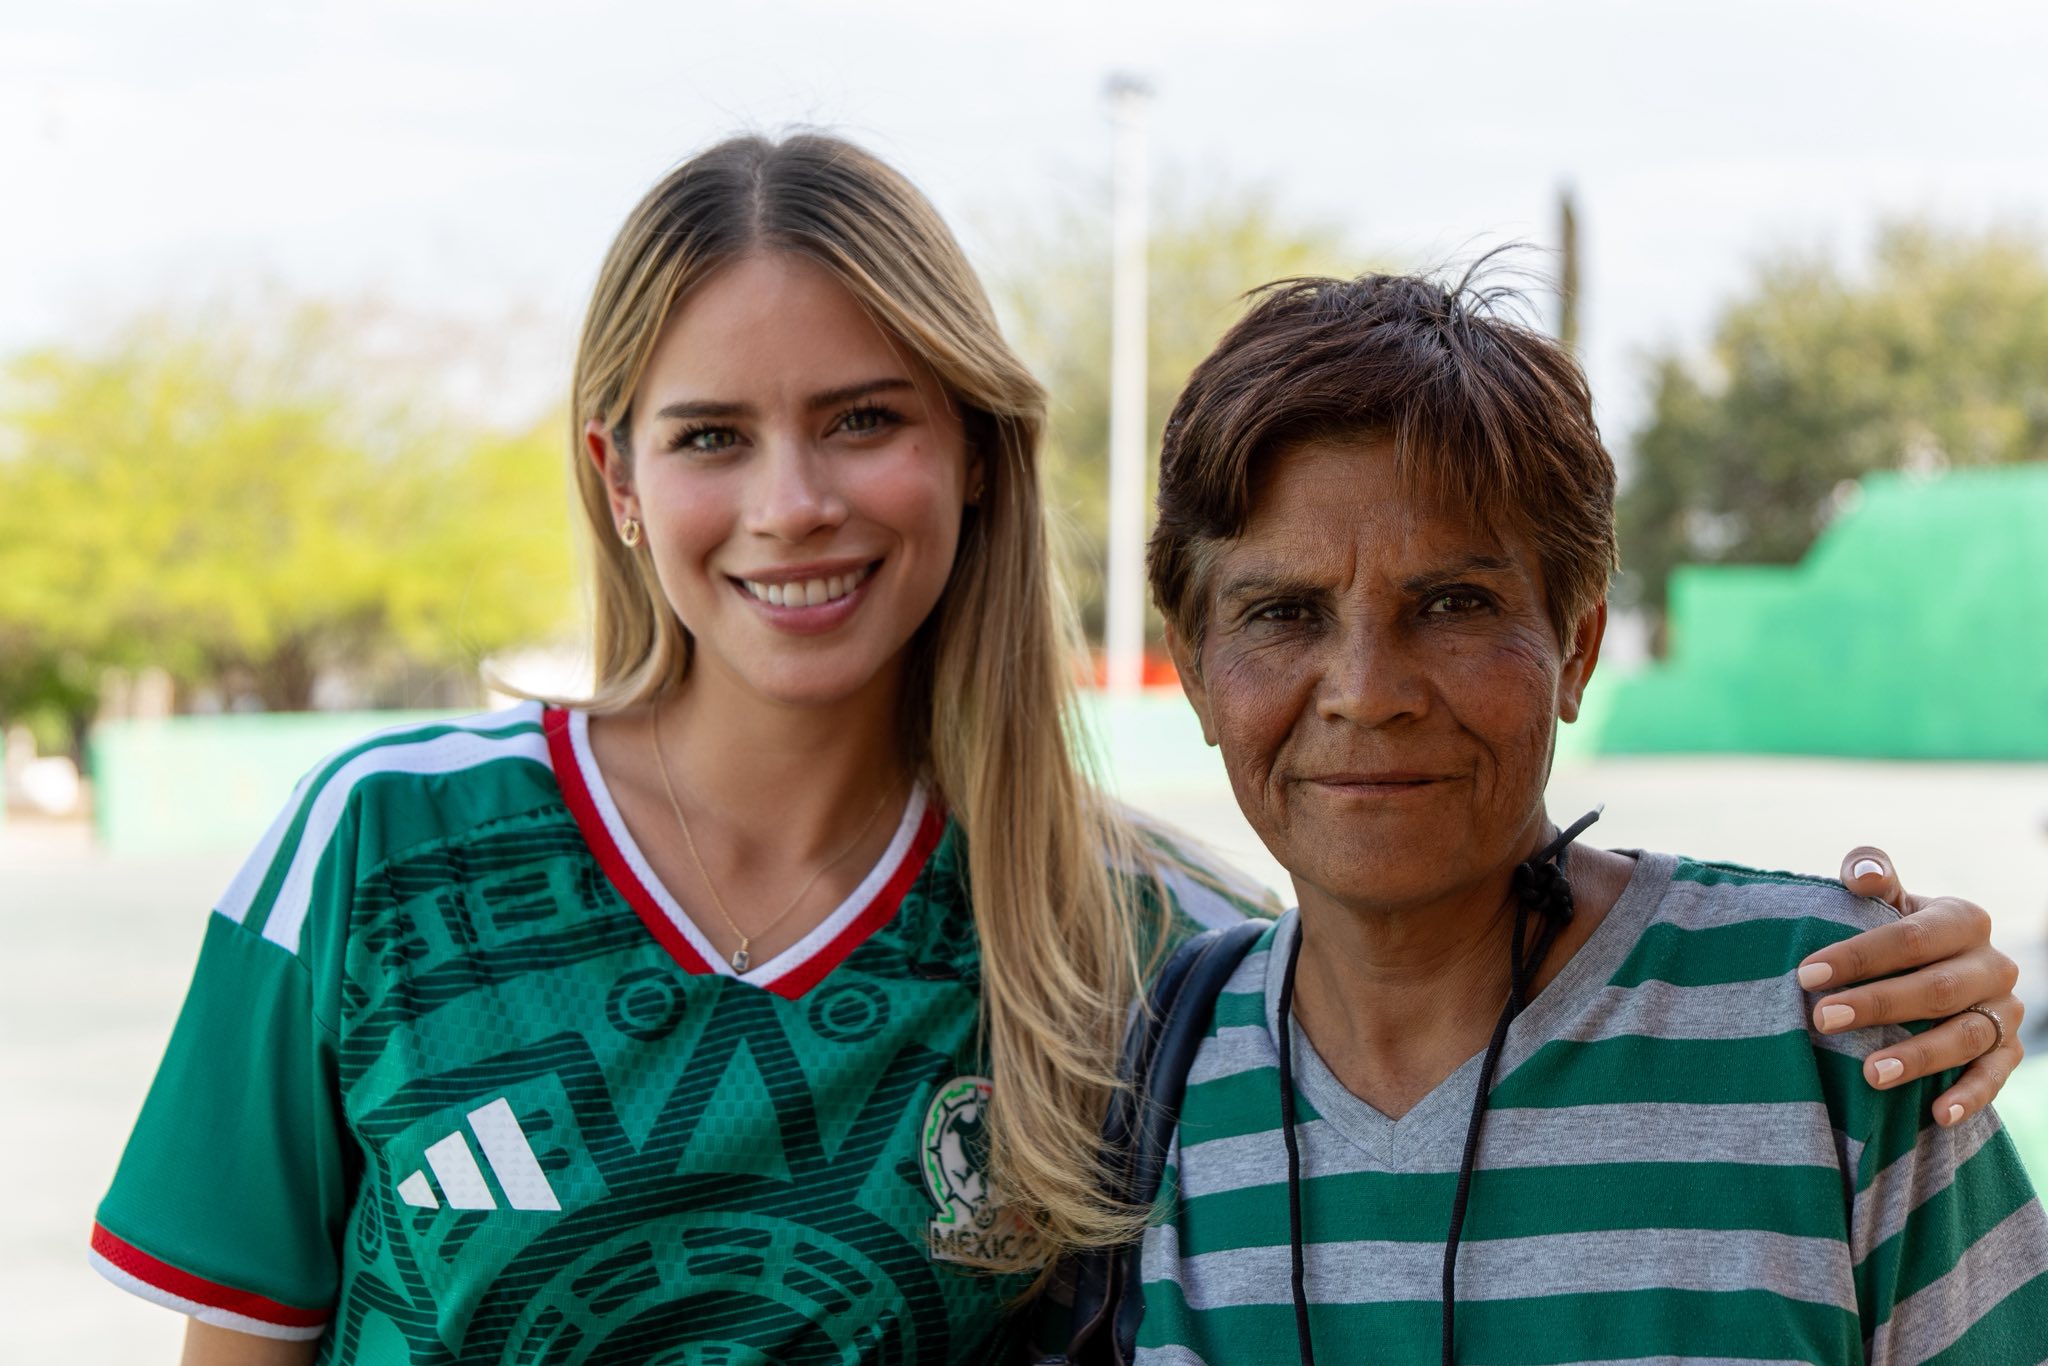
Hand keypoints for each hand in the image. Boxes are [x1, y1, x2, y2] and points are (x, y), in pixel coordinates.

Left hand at [1795, 846, 2023, 1126]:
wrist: (1934, 970)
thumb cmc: (1895, 932)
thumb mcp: (1886, 900)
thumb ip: (1871, 875)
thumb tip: (1863, 874)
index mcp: (1962, 919)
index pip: (1910, 937)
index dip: (1858, 956)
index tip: (1807, 975)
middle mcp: (1993, 964)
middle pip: (1936, 989)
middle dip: (1878, 1006)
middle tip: (1823, 1020)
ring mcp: (2005, 1010)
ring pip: (1965, 1036)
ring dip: (1918, 1057)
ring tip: (1870, 1074)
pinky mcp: (2009, 1050)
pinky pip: (1995, 1076)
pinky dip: (1970, 1096)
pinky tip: (1938, 1114)